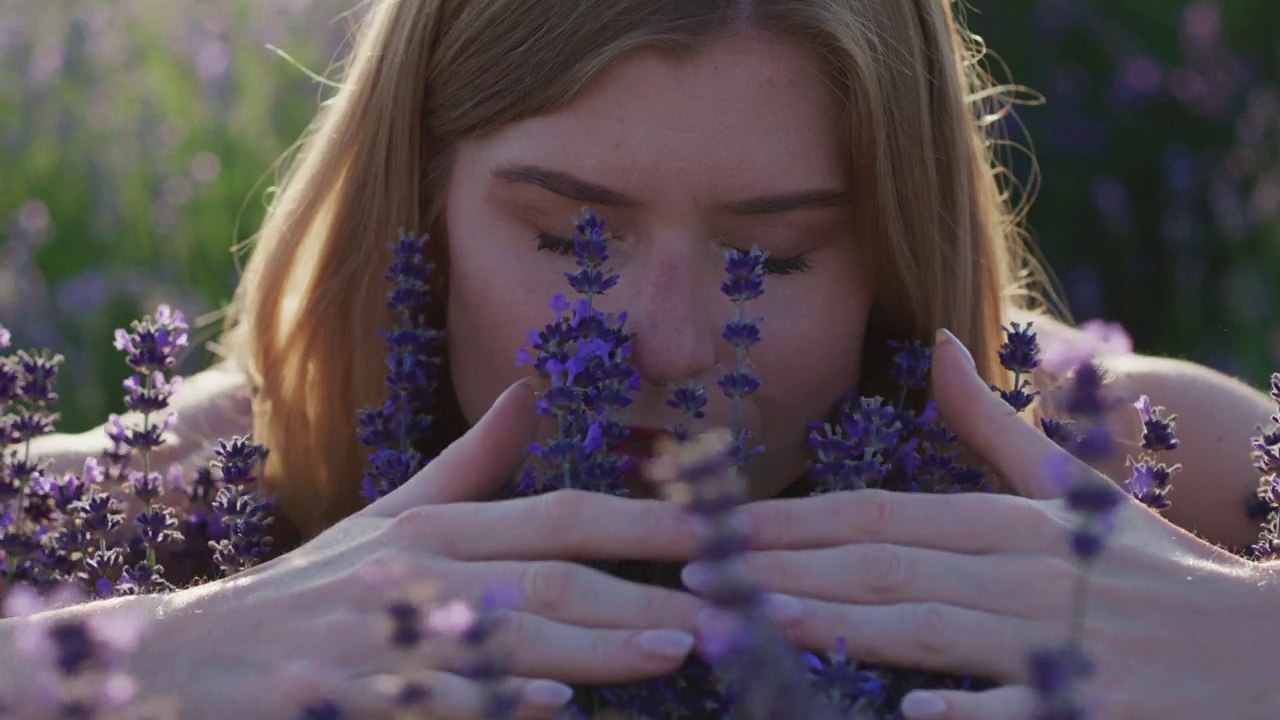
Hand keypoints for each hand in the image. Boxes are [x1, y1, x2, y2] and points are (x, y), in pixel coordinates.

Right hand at [141, 380, 707, 718]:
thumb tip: (530, 392)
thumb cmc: (310, 590)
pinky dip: (497, 702)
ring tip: (676, 648)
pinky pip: (437, 699)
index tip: (719, 524)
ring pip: (507, 633)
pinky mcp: (350, 694)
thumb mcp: (387, 517)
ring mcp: (383, 634)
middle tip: (730, 602)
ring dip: (595, 644)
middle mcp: (416, 570)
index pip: (558, 513)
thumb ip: (469, 465)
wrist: (191, 660)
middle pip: (548, 573)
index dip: (642, 516)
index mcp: (434, 527)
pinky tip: (553, 708)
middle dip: (642, 587)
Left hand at [699, 332, 1279, 719]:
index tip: (716, 527)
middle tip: (695, 575)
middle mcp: (1019, 571)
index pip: (875, 515)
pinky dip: (964, 710)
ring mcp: (1057, 640)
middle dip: (782, 568)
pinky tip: (903, 714)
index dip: (790, 520)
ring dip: (837, 622)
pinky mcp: (1094, 707)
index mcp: (1006, 522)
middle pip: (881, 564)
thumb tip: (935, 346)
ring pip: (928, 625)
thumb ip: (992, 425)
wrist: (1264, 646)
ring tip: (754, 622)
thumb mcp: (1072, 490)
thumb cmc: (1150, 568)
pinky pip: (1020, 709)